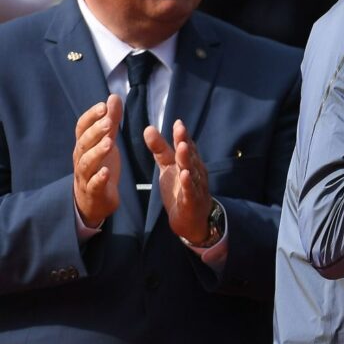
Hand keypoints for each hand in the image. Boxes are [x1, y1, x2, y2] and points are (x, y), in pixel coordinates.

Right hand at [72, 96, 123, 227]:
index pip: (82, 128)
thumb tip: (113, 97)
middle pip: (84, 143)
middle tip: (108, 122)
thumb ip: (111, 121)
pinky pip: (94, 185)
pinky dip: (99, 178)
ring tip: (110, 143)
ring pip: (87, 163)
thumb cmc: (100, 165)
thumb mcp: (107, 141)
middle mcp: (81, 158)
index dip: (91, 116)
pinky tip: (106, 172)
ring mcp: (85, 176)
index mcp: (84, 145)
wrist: (93, 200)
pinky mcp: (94, 192)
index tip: (103, 105)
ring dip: (97, 152)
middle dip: (95, 132)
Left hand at [145, 119, 213, 244]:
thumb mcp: (167, 167)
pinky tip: (185, 175)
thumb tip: (148, 128)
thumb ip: (160, 149)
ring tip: (182, 147)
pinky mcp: (192, 201)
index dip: (182, 135)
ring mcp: (195, 186)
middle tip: (180, 128)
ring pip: (192, 170)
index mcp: (188, 162)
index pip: (186, 146)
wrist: (191, 220)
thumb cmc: (180, 189)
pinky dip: (188, 183)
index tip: (177, 122)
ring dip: (187, 159)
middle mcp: (195, 171)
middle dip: (184, 141)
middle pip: (189, 155)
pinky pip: (190, 190)